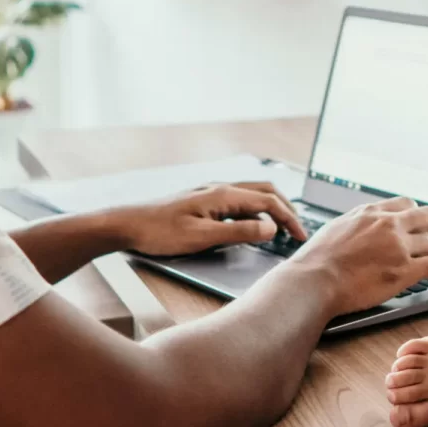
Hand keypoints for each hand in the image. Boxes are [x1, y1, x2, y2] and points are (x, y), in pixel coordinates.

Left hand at [115, 182, 304, 256]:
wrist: (127, 223)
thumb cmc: (159, 232)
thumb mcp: (201, 237)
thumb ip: (238, 232)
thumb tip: (271, 228)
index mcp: (223, 195)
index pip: (268, 203)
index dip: (289, 220)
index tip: (300, 238)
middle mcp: (220, 188)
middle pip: (266, 191)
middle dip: (287, 209)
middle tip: (298, 231)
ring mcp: (211, 192)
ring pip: (253, 192)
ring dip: (273, 206)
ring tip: (283, 226)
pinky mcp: (203, 199)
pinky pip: (240, 198)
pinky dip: (257, 208)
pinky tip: (253, 222)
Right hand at [289, 197, 427, 314]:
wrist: (314, 280)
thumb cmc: (316, 260)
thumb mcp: (336, 228)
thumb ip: (357, 224)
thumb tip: (361, 228)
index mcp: (371, 212)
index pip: (406, 203)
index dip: (417, 214)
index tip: (420, 222)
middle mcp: (388, 224)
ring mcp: (398, 246)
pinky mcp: (404, 270)